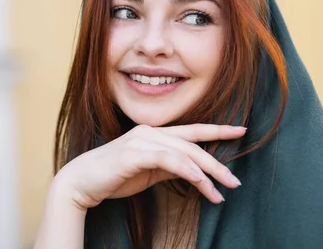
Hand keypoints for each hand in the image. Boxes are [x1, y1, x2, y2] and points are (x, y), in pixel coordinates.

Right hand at [55, 123, 244, 209]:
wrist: (82, 181)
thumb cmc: (113, 176)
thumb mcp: (147, 171)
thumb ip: (168, 166)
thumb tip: (192, 171)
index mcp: (153, 133)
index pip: (191, 130)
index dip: (217, 130)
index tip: (240, 130)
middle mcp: (150, 132)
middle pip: (193, 143)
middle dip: (217, 163)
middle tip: (235, 181)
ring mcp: (141, 141)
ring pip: (184, 152)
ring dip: (206, 173)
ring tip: (220, 192)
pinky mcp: (134, 154)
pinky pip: (168, 160)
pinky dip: (187, 170)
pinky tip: (199, 182)